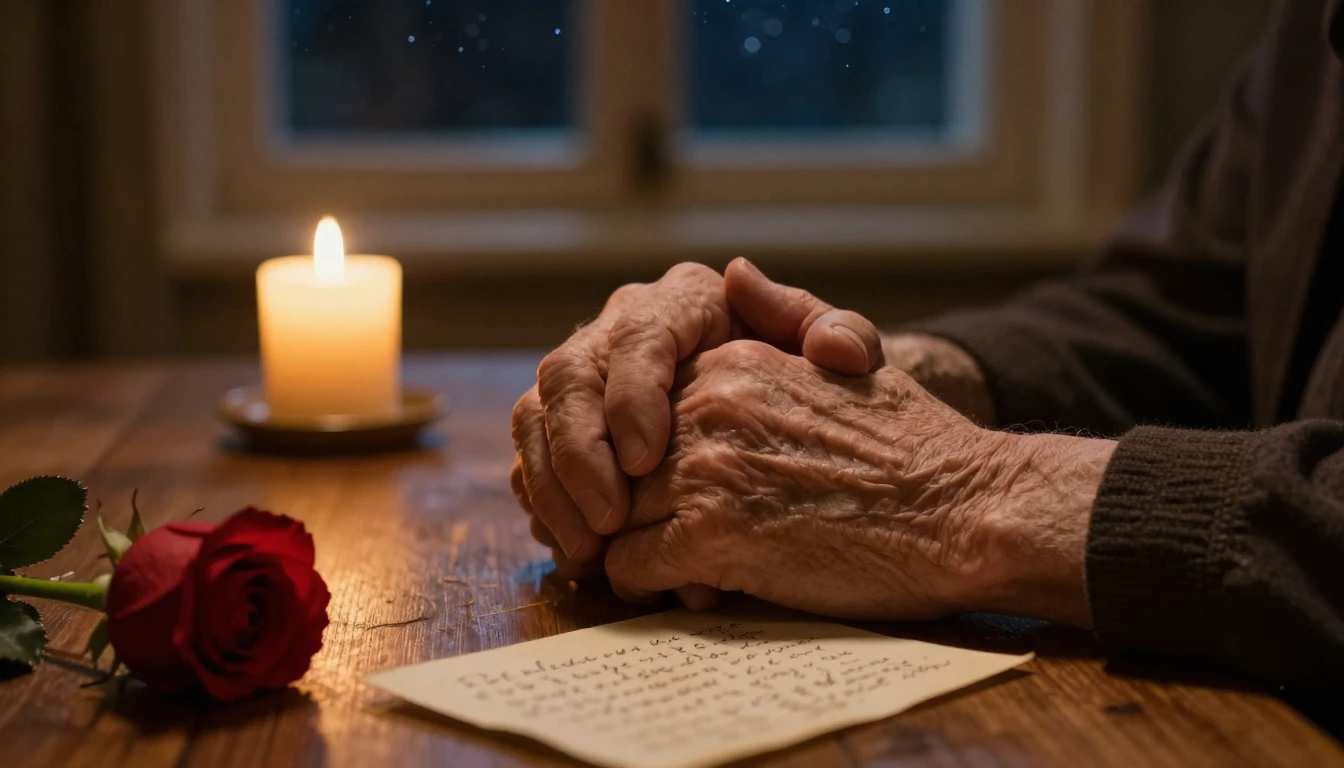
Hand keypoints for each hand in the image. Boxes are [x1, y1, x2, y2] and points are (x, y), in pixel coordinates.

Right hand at [510, 260, 884, 580]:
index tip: (647, 460)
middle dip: (579, 452)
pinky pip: (531, 457)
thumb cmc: (811, 382)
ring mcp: (585, 378)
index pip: (638, 336)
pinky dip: (545, 506)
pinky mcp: (564, 425)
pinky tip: (575, 551)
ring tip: (587, 550)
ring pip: (535, 417)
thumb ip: (845, 342)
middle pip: (567, 375)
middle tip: (611, 519)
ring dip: (552, 488)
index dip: (631, 397)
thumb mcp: (841, 354)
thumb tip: (833, 343)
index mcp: (683, 300)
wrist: (783, 414)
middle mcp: (620, 329)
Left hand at [604, 340, 1114, 624]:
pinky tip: (697, 588)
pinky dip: (651, 584)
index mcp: (733, 361)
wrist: (968, 512)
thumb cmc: (917, 448)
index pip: (644, 408)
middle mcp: (707, 405)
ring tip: (685, 567)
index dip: (656, 455)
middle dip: (637, 502)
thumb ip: (785, 315)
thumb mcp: (851, 360)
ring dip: (640, 545)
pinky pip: (629, 565)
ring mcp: (705, 468)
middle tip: (671, 535)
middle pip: (623, 461)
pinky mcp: (712, 535)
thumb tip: (734, 271)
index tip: (681, 487)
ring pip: (615, 514)